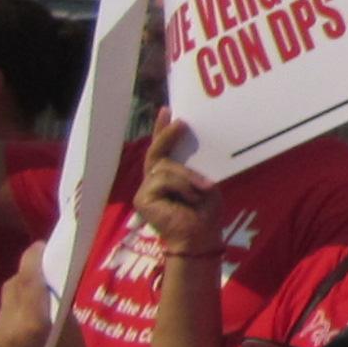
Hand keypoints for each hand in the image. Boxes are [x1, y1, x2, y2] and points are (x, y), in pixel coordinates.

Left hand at [0, 246, 85, 346]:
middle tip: (43, 262)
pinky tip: (30, 309)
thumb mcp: (71, 327)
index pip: (29, 280)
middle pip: (14, 285)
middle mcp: (10, 327)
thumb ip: (55, 300)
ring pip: (7, 298)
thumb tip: (48, 274)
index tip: (41, 245)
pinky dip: (17, 305)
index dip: (33, 259)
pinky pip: (5, 313)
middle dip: (27, 272)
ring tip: (38, 287)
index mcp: (34, 323)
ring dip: (21, 288)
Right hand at [134, 111, 224, 257]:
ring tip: (204, 190)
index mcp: (169, 176)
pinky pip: (162, 180)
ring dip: (188, 177)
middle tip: (182, 122)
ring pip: (165, 167)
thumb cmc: (205, 212)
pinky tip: (191, 199)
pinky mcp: (142, 199)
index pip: (162, 150)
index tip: (167, 110)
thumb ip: (192, 167)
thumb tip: (192, 144)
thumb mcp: (203, 183)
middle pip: (157, 153)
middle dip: (167, 135)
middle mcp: (153, 180)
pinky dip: (182, 186)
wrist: (201, 236)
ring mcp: (146, 189)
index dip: (162, 131)